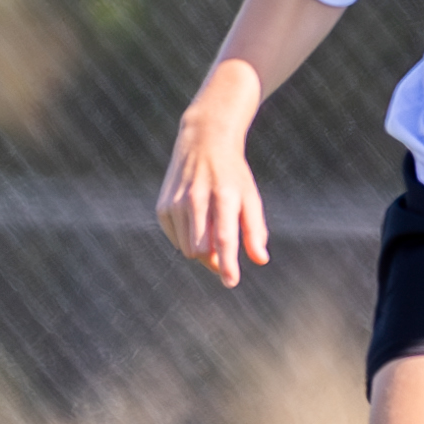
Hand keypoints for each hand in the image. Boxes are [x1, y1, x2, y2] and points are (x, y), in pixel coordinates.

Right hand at [155, 70, 269, 287]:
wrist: (202, 141)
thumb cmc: (232, 175)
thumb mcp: (250, 197)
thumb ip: (255, 230)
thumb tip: (261, 260)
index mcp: (224, 195)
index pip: (224, 237)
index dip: (227, 263)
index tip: (231, 281)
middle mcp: (196, 198)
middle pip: (201, 250)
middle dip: (215, 260)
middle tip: (225, 256)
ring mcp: (175, 202)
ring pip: (187, 249)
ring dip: (201, 250)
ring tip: (210, 230)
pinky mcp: (162, 207)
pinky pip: (176, 240)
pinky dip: (187, 239)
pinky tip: (195, 220)